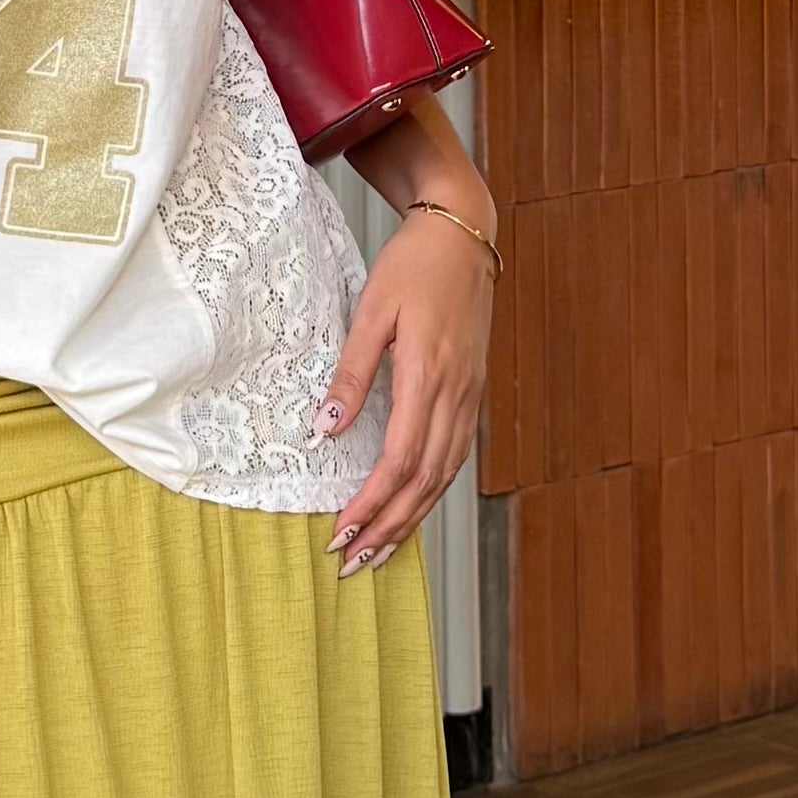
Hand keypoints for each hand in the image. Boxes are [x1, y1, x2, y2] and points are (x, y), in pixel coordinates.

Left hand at [321, 197, 491, 572]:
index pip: (400, 461)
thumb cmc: (413, 266)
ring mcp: (469, 396)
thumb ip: (350, 376)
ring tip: (380, 551)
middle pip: (425, 482)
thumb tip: (325, 432)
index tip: (341, 532)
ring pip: (444, 476)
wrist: (462, 235)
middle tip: (353, 562)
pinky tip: (412, 508)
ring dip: (412, 519)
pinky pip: (455, 456)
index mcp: (428, 375)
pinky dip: (432, 492)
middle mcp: (455, 394)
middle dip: (388, 528)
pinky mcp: (472, 393)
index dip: (372, 504)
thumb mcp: (371, 314)